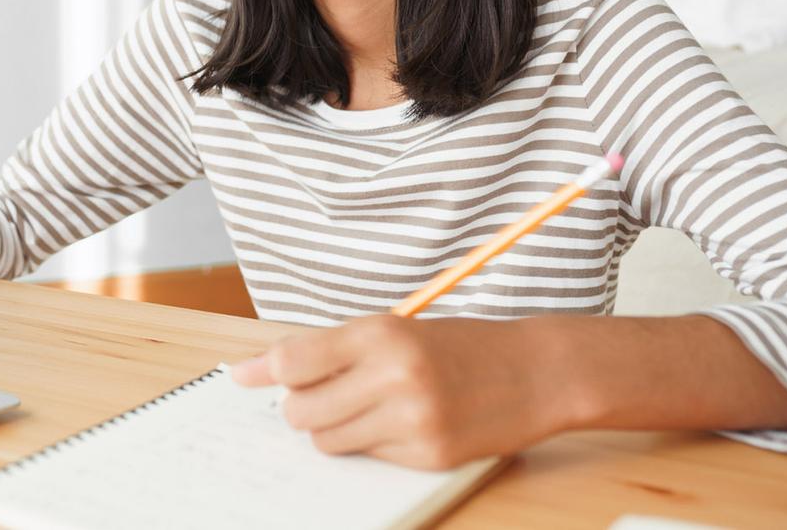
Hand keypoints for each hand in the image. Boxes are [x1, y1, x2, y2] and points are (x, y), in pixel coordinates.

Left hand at [229, 315, 581, 469]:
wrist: (538, 372)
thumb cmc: (458, 346)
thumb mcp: (393, 329)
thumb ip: (325, 349)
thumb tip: (251, 370)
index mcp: (381, 333)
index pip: (293, 360)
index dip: (266, 371)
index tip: (247, 377)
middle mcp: (395, 375)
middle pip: (300, 410)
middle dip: (301, 406)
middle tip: (327, 394)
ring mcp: (414, 419)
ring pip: (327, 440)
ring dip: (333, 428)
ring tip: (367, 408)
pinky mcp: (430, 454)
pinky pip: (368, 457)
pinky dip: (374, 444)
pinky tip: (405, 424)